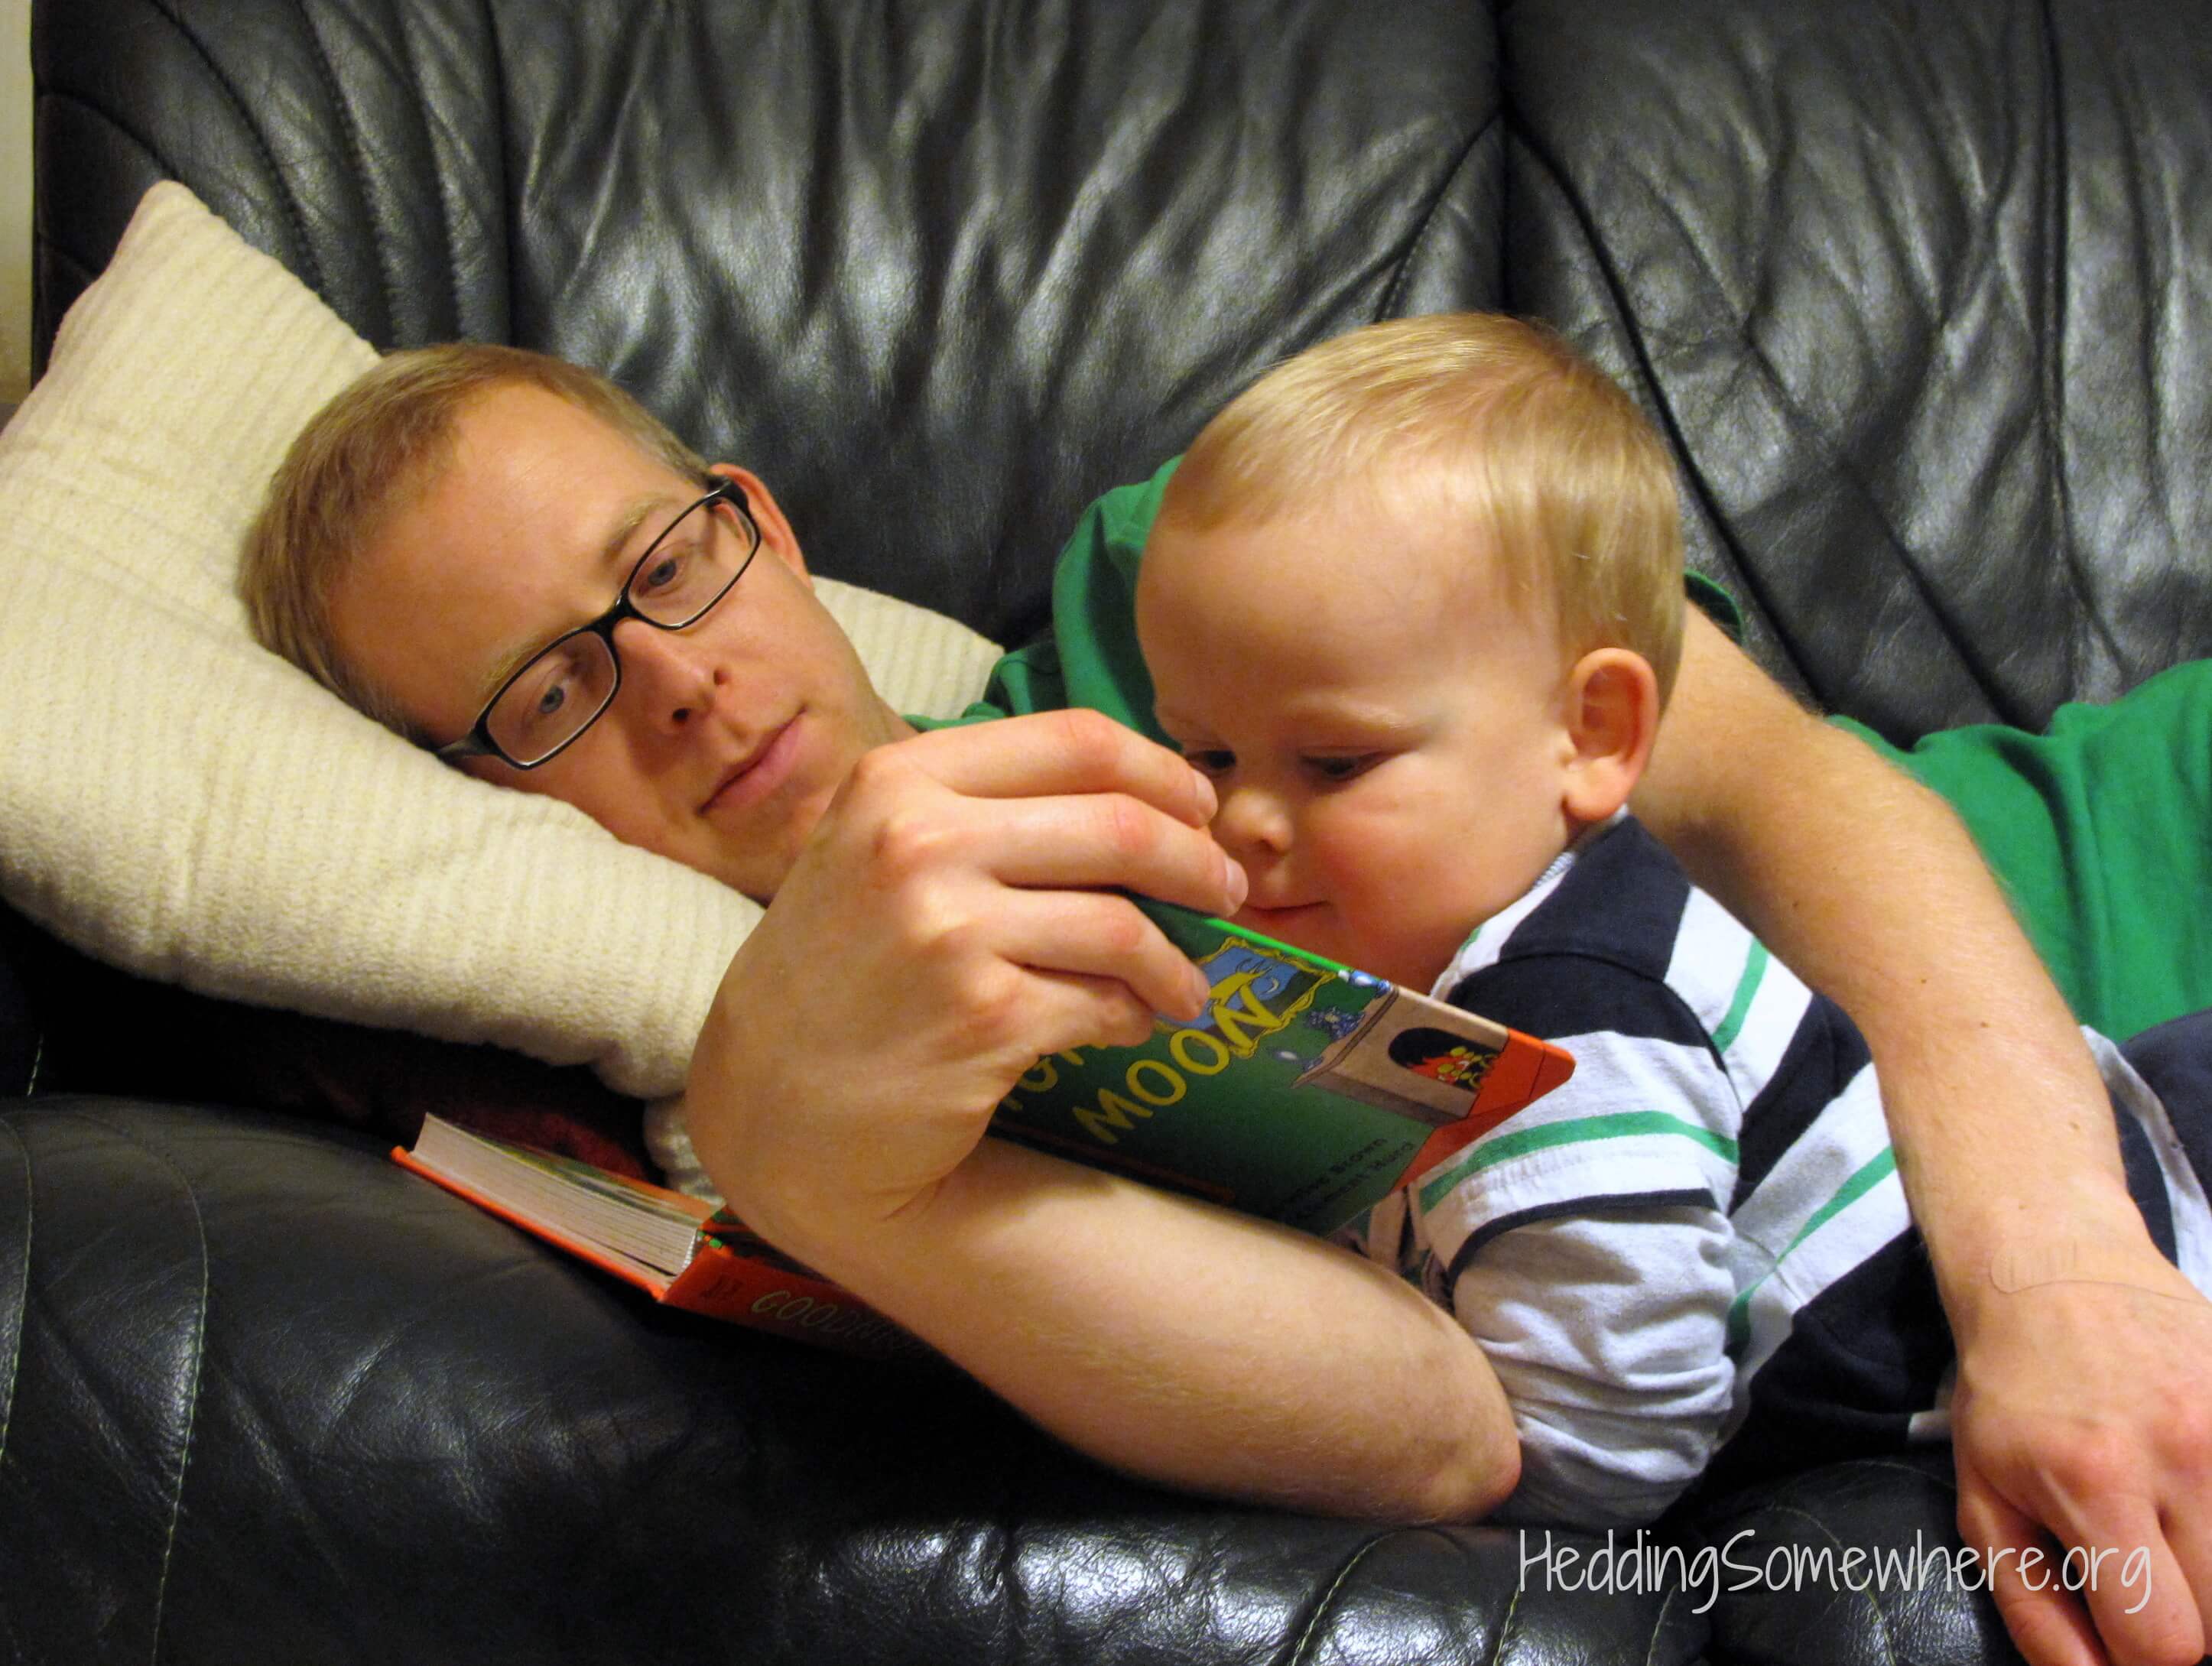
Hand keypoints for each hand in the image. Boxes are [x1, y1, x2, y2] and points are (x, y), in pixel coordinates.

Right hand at [684, 709, 1245, 1255]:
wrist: (771, 1102)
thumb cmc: (841, 966)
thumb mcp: (877, 848)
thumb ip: (985, 807)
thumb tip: (1151, 801)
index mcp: (900, 779)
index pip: (1076, 740)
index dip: (1162, 772)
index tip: (1198, 810)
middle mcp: (919, 841)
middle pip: (1122, 824)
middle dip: (1198, 862)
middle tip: (1226, 893)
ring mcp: (948, 930)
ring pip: (1125, 924)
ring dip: (1177, 961)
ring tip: (1184, 987)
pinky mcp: (981, 1018)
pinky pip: (1103, 1003)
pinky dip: (1136, 1015)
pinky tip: (1130, 1023)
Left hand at [1950, 1237, 2211, 1665]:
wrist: (2053, 1266)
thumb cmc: (2009, 1392)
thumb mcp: (1985, 1497)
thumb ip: (2034, 1606)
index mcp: (2096, 1481)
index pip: (2165, 1641)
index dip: (2145, 1661)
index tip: (2125, 1637)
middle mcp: (2183, 1452)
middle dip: (2188, 1624)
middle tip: (2148, 1587)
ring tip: (2173, 1543)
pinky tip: (2196, 1507)